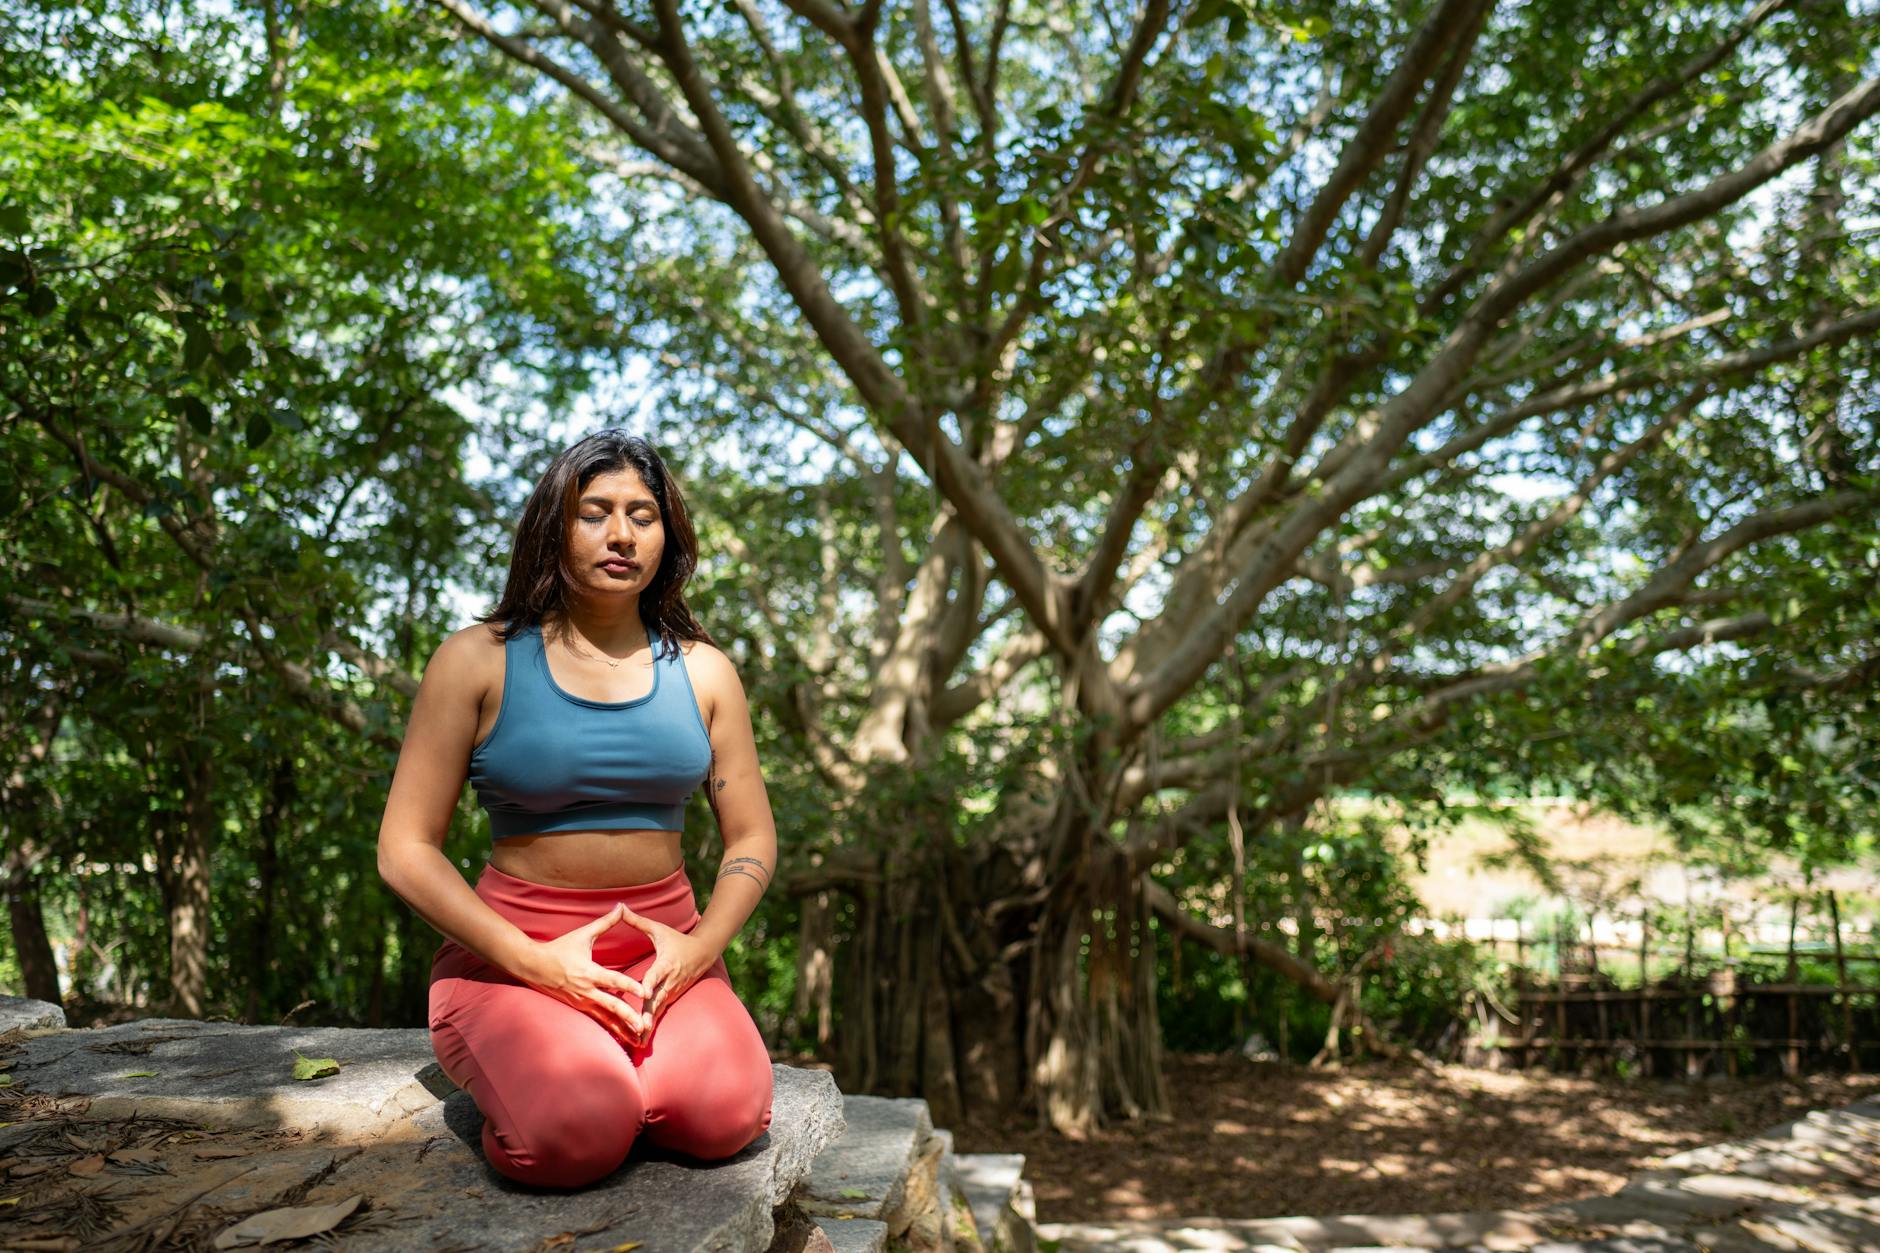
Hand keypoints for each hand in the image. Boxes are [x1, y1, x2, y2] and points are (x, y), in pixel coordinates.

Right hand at [514, 902, 648, 1046]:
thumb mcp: (582, 935)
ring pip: (606, 1019)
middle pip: (611, 1006)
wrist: (532, 966)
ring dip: (622, 1029)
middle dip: (628, 1017)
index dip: (629, 985)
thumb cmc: (560, 948)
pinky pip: (598, 1021)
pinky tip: (623, 1038)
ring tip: (638, 1040)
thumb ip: (605, 922)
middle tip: (644, 1026)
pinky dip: (611, 1030)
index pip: (613, 980)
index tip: (645, 991)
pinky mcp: (579, 1008)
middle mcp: (586, 991)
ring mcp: (582, 1002)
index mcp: (589, 972)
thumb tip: (621, 905)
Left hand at [618, 905, 719, 1035]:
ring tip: (638, 1041)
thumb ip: (637, 921)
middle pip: (657, 998)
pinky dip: (651, 1026)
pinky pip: (659, 1013)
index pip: (655, 975)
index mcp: (665, 963)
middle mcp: (669, 980)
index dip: (649, 983)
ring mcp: (672, 991)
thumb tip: (620, 907)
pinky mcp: (671, 998)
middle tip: (639, 1027)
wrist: (703, 952)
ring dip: (649, 1024)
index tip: (643, 992)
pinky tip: (641, 1040)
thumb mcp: (658, 929)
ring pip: (658, 1010)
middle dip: (648, 1013)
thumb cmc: (677, 939)